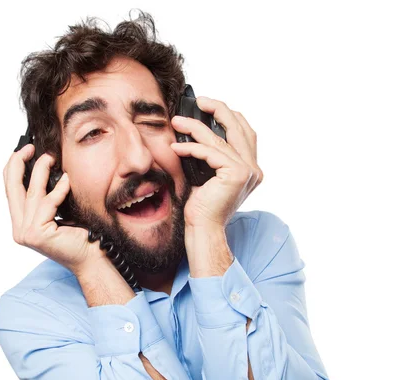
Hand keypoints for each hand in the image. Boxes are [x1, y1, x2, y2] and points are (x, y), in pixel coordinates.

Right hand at [3, 144, 104, 272]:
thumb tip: (44, 165)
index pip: (11, 190)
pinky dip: (58, 190)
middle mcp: (19, 229)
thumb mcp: (58, 211)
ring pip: (31, 193)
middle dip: (18, 163)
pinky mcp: (37, 234)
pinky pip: (47, 203)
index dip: (14, 167)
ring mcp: (26, 233)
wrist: (92, 258)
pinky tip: (67, 181)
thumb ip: (45, 196)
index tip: (24, 150)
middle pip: (12, 188)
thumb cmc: (80, 236)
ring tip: (50, 159)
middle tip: (29, 147)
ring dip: (41, 172)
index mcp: (21, 223)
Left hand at [170, 97, 262, 228]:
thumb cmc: (202, 206)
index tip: (207, 106)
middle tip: (197, 101)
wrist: (203, 228)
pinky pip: (210, 153)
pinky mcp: (236, 175)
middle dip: (217, 109)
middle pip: (238, 127)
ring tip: (177, 121)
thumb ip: (211, 155)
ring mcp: (248, 171)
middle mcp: (254, 169)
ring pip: (220, 139)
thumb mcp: (208, 174)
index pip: (244, 131)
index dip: (228, 114)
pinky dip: (191, 148)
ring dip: (195, 127)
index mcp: (251, 168)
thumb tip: (197, 129)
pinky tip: (176, 147)